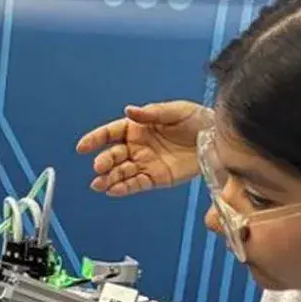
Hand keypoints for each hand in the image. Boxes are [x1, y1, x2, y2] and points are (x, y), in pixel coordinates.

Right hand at [75, 101, 210, 196]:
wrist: (218, 139)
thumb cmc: (197, 120)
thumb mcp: (176, 111)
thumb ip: (152, 113)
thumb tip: (129, 111)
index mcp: (137, 128)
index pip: (110, 133)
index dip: (95, 140)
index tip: (82, 147)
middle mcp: (137, 147)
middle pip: (113, 155)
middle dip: (104, 162)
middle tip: (99, 167)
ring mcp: (144, 163)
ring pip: (121, 173)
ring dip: (109, 179)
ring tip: (99, 184)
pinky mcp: (155, 178)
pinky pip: (136, 184)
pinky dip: (124, 188)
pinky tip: (113, 190)